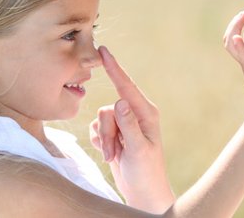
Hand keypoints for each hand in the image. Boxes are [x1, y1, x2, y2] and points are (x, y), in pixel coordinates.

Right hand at [89, 46, 174, 212]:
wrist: (142, 192)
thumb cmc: (146, 173)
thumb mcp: (138, 149)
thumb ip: (128, 125)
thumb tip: (120, 100)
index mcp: (146, 113)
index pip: (126, 86)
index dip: (113, 67)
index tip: (103, 50)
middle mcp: (135, 114)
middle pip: (108, 109)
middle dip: (106, 132)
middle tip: (113, 151)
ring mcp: (124, 124)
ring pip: (100, 120)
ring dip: (103, 140)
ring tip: (113, 156)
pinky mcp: (114, 132)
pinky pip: (96, 128)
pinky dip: (99, 142)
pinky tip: (110, 154)